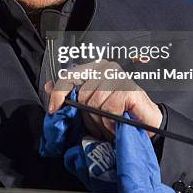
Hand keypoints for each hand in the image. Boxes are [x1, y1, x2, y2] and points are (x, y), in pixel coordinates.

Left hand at [46, 60, 161, 138]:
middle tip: (98, 122)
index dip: (58, 94)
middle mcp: (106, 68)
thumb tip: (47, 85)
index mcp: (93, 68)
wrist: (145, 124)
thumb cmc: (116, 113)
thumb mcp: (89, 104)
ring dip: (100, 121)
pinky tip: (117, 123)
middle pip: (81, 95)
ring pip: (94, 103)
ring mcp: (118, 76)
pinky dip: (111, 122)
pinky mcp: (129, 89)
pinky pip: (109, 109)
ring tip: (109, 123)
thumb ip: (70, 94)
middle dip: (87, 115)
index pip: (68, 76)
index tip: (54, 110)